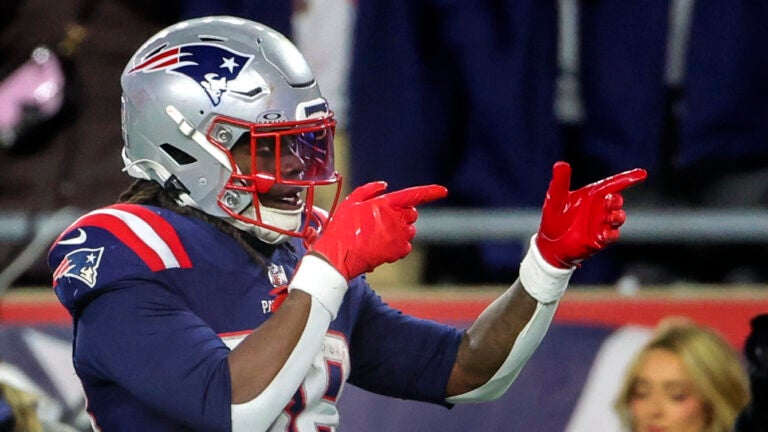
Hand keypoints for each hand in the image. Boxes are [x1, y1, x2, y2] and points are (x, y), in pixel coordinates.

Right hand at [310, 181, 446, 279]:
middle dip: (403, 215)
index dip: (431, 192)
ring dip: (400, 231)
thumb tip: (385, 185)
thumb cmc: (343, 228)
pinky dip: (398, 246)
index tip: (443, 191)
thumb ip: (369, 190)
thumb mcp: (351, 202)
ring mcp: (399, 235)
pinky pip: (406, 246)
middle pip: (412, 213)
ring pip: (410, 230)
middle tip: (384, 221)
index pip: (414, 195)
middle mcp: (396, 218)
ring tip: (380, 235)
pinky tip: (382, 246)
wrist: (340, 255)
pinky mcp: (399, 250)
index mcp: (386, 203)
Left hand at [536, 161, 646, 267]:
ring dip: (617, 215)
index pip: (612, 184)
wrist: (551, 243)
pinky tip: (604, 233)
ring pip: (618, 217)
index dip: (627, 178)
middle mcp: (600, 208)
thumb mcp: (555, 198)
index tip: (642, 174)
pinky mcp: (600, 239)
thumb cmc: (555, 218)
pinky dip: (611, 233)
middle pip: (616, 200)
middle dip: (616, 200)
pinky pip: (611, 235)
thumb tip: (560, 163)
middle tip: (609, 200)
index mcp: (592, 195)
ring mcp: (602, 224)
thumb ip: (560, 182)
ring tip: (611, 215)